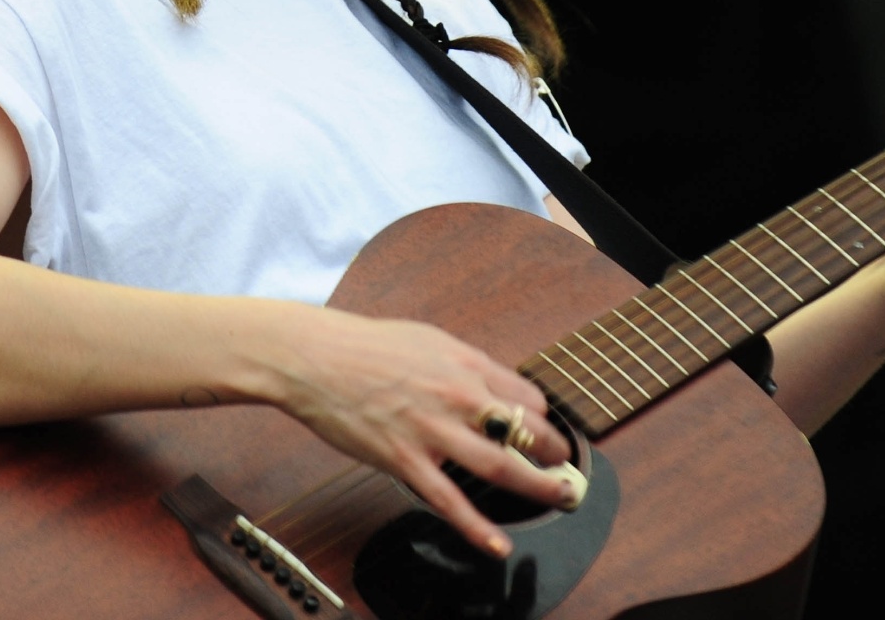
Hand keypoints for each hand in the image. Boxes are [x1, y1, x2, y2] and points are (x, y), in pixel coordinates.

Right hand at [268, 307, 573, 558]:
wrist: (317, 359)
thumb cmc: (368, 347)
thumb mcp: (430, 340)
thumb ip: (464, 365)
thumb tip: (490, 385)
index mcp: (467, 364)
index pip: (528, 396)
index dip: (543, 418)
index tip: (544, 432)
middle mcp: (459, 396)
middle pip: (529, 430)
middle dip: (557, 453)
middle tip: (568, 469)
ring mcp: (434, 432)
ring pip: (502, 467)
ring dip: (538, 487)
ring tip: (558, 497)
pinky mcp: (406, 461)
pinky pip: (450, 502)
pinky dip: (477, 528)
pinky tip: (497, 544)